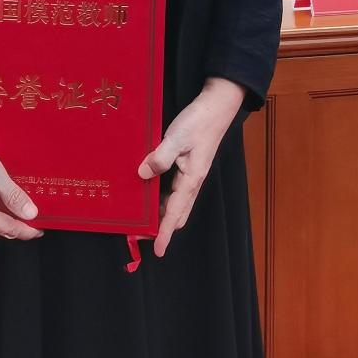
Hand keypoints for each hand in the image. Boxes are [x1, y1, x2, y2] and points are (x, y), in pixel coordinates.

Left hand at [138, 77, 244, 257]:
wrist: (216, 107)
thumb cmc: (199, 122)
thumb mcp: (176, 137)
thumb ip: (160, 157)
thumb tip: (143, 174)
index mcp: (191, 178)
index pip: (175, 212)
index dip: (165, 232)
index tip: (157, 250)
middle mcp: (192, 182)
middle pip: (177, 214)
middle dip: (161, 228)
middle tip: (141, 235)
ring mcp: (191, 175)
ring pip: (176, 204)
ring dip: (161, 214)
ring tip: (142, 218)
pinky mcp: (188, 167)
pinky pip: (174, 190)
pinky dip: (163, 198)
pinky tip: (150, 192)